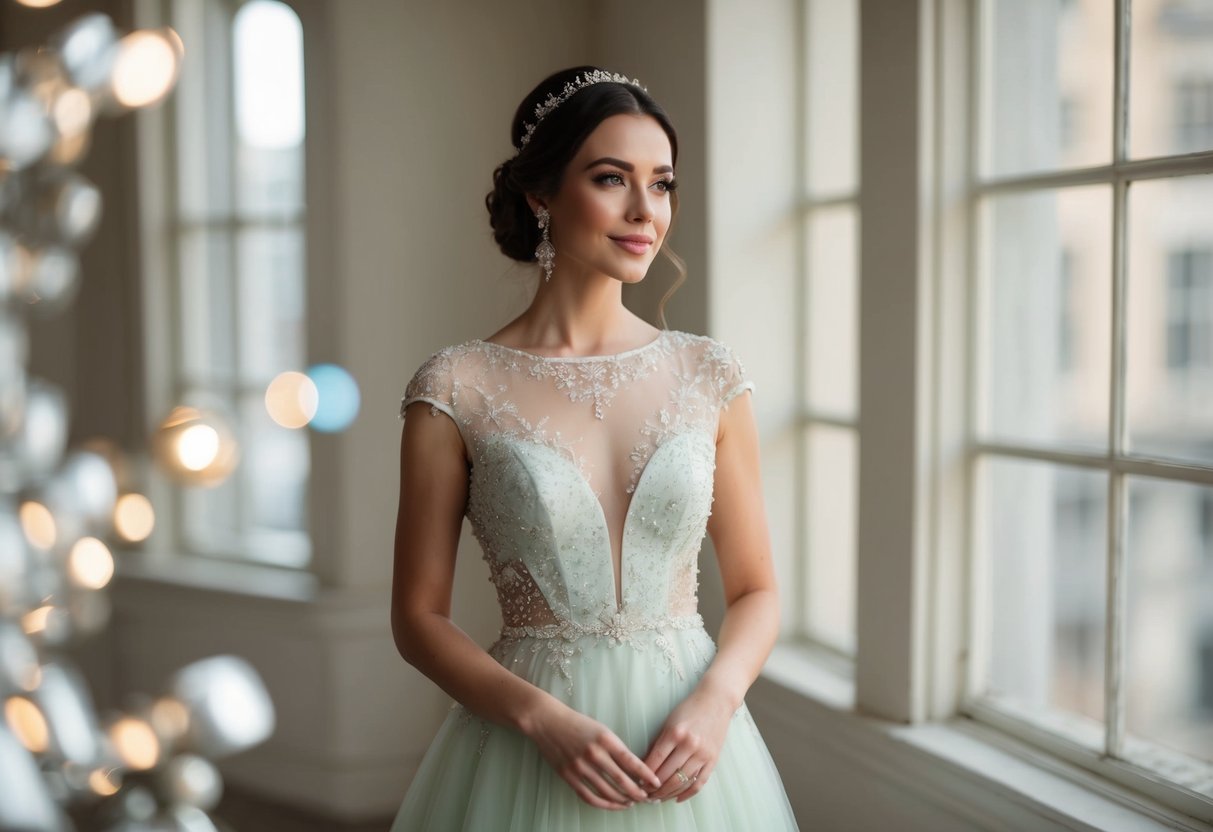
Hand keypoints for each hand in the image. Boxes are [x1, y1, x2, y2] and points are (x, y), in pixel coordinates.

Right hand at [526, 699, 661, 809]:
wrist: (547, 721)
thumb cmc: (577, 723)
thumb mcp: (601, 730)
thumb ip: (615, 748)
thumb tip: (633, 768)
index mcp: (606, 739)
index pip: (631, 762)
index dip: (646, 775)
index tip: (656, 783)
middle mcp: (594, 754)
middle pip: (622, 781)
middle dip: (637, 792)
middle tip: (647, 798)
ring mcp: (580, 767)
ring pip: (607, 792)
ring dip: (622, 800)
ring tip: (631, 802)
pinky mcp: (569, 776)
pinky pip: (589, 796)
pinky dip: (604, 804)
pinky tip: (612, 804)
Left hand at [642, 686, 734, 802]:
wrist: (716, 701)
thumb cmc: (689, 709)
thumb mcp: (669, 722)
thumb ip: (658, 743)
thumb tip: (644, 765)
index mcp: (675, 733)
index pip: (655, 760)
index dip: (644, 775)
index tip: (637, 783)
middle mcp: (689, 744)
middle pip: (667, 774)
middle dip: (653, 788)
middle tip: (645, 795)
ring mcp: (703, 753)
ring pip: (681, 782)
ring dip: (667, 794)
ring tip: (657, 798)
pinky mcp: (713, 760)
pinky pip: (699, 783)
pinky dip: (687, 794)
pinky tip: (676, 799)